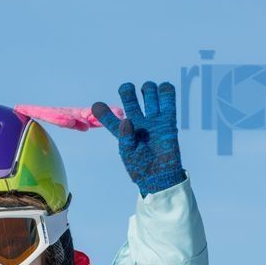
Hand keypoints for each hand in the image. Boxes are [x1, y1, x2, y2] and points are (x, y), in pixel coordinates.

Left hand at [92, 81, 185, 195]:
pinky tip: (164, 88)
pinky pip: (168, 102)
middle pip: (130, 100)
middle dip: (127, 91)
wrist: (160, 176)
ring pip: (149, 96)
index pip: (109, 118)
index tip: (97, 106)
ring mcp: (153, 121)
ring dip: (148, 88)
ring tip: (148, 90)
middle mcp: (137, 123)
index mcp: (122, 132)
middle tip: (127, 90)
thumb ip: (125, 138)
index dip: (103, 111)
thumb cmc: (141, 169)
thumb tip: (128, 119)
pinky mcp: (168, 122)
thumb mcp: (128, 155)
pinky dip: (166, 91)